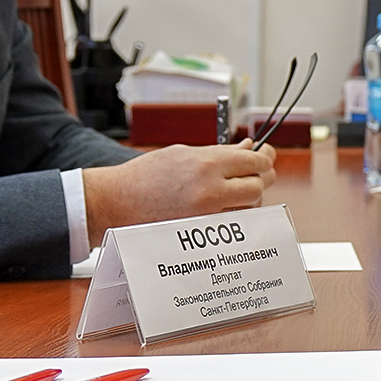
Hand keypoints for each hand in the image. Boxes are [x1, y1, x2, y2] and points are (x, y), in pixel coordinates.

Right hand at [81, 143, 276, 243]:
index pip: (254, 160)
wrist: (116, 202)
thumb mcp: (183, 153)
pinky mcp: (202, 233)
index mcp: (206, 164)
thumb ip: (220, 152)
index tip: (264, 156)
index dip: (263, 158)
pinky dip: (236, 212)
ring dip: (249, 197)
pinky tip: (225, 205)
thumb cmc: (145, 176)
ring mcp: (208, 215)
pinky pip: (233, 222)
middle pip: (259, 185)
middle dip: (262, 177)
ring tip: (236, 189)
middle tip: (257, 173)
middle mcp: (211, 190)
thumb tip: (249, 146)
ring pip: (250, 206)